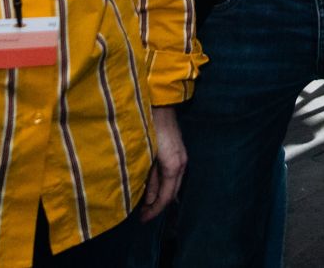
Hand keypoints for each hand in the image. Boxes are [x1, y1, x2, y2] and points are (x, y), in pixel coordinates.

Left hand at [140, 106, 186, 221]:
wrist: (159, 103)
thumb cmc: (149, 127)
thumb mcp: (145, 155)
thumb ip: (147, 177)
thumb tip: (146, 197)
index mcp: (174, 166)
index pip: (166, 197)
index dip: (154, 210)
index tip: (142, 220)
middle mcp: (181, 164)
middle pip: (171, 193)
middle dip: (157, 206)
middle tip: (142, 216)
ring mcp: (180, 157)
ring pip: (170, 184)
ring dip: (158, 195)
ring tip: (143, 204)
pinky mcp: (176, 152)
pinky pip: (169, 174)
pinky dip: (159, 184)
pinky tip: (149, 188)